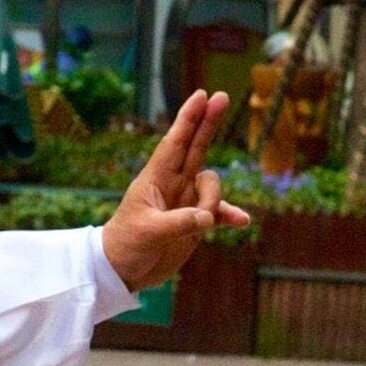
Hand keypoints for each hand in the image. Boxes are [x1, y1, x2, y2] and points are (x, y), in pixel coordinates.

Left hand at [98, 89, 253, 289]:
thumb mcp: (148, 232)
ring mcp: (186, 202)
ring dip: (214, 202)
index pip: (175, 142)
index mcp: (155, 178)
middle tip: (222, 96)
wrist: (123, 271)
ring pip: (212, 185)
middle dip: (208, 122)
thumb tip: (208, 217)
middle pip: (196, 146)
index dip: (188, 118)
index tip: (201, 95)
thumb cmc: (126, 245)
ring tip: (201, 225)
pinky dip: (230, 216)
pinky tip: (242, 221)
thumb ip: (178, 223)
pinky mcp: (195, 223)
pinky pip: (219, 213)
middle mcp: (173, 185)